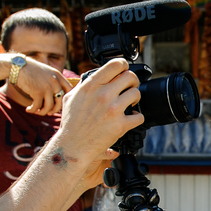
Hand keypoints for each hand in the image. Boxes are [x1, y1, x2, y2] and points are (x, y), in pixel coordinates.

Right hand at [18, 58, 73, 115]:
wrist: (17, 66)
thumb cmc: (31, 71)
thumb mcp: (46, 73)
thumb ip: (54, 82)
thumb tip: (58, 98)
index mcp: (58, 76)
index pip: (70, 90)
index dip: (66, 99)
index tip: (60, 105)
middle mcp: (55, 82)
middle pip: (60, 102)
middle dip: (54, 110)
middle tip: (48, 112)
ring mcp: (47, 87)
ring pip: (49, 107)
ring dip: (42, 112)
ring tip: (37, 112)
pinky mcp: (38, 92)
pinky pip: (37, 107)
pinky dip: (32, 110)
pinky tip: (29, 109)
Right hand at [57, 58, 143, 189]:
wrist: (73, 145)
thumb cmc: (71, 123)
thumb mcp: (71, 97)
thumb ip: (84, 84)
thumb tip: (95, 75)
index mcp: (91, 85)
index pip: (116, 64)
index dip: (124, 65)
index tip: (124, 70)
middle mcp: (103, 95)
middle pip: (130, 77)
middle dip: (132, 82)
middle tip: (129, 88)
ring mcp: (113, 109)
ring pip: (137, 94)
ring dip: (135, 99)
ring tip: (129, 104)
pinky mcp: (121, 125)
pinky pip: (139, 116)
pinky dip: (137, 117)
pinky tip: (129, 118)